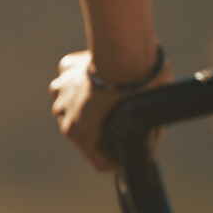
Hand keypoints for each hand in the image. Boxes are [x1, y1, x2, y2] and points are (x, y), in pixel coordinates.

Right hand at [51, 48, 166, 172]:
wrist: (126, 50)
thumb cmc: (138, 87)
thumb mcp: (146, 116)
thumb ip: (146, 132)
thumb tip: (151, 142)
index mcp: (78, 132)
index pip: (101, 162)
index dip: (120, 162)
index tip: (134, 159)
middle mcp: (62, 114)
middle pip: (87, 133)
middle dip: (105, 132)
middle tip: (128, 126)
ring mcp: (61, 90)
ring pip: (74, 105)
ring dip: (90, 105)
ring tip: (113, 97)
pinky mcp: (66, 68)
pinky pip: (72, 79)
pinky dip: (84, 79)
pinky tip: (100, 75)